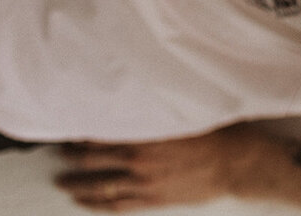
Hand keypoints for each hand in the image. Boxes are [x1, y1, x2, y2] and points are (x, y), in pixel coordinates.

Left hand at [55, 124, 257, 211]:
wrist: (239, 167)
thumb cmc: (221, 135)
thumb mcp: (192, 111)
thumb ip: (164, 107)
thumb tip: (148, 95)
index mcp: (148, 134)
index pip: (103, 133)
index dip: (84, 132)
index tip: (74, 127)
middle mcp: (140, 160)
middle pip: (93, 160)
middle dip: (73, 158)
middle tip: (62, 153)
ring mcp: (144, 183)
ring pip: (99, 186)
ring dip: (77, 184)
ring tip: (62, 182)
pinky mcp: (153, 200)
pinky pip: (116, 206)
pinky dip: (96, 205)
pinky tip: (85, 203)